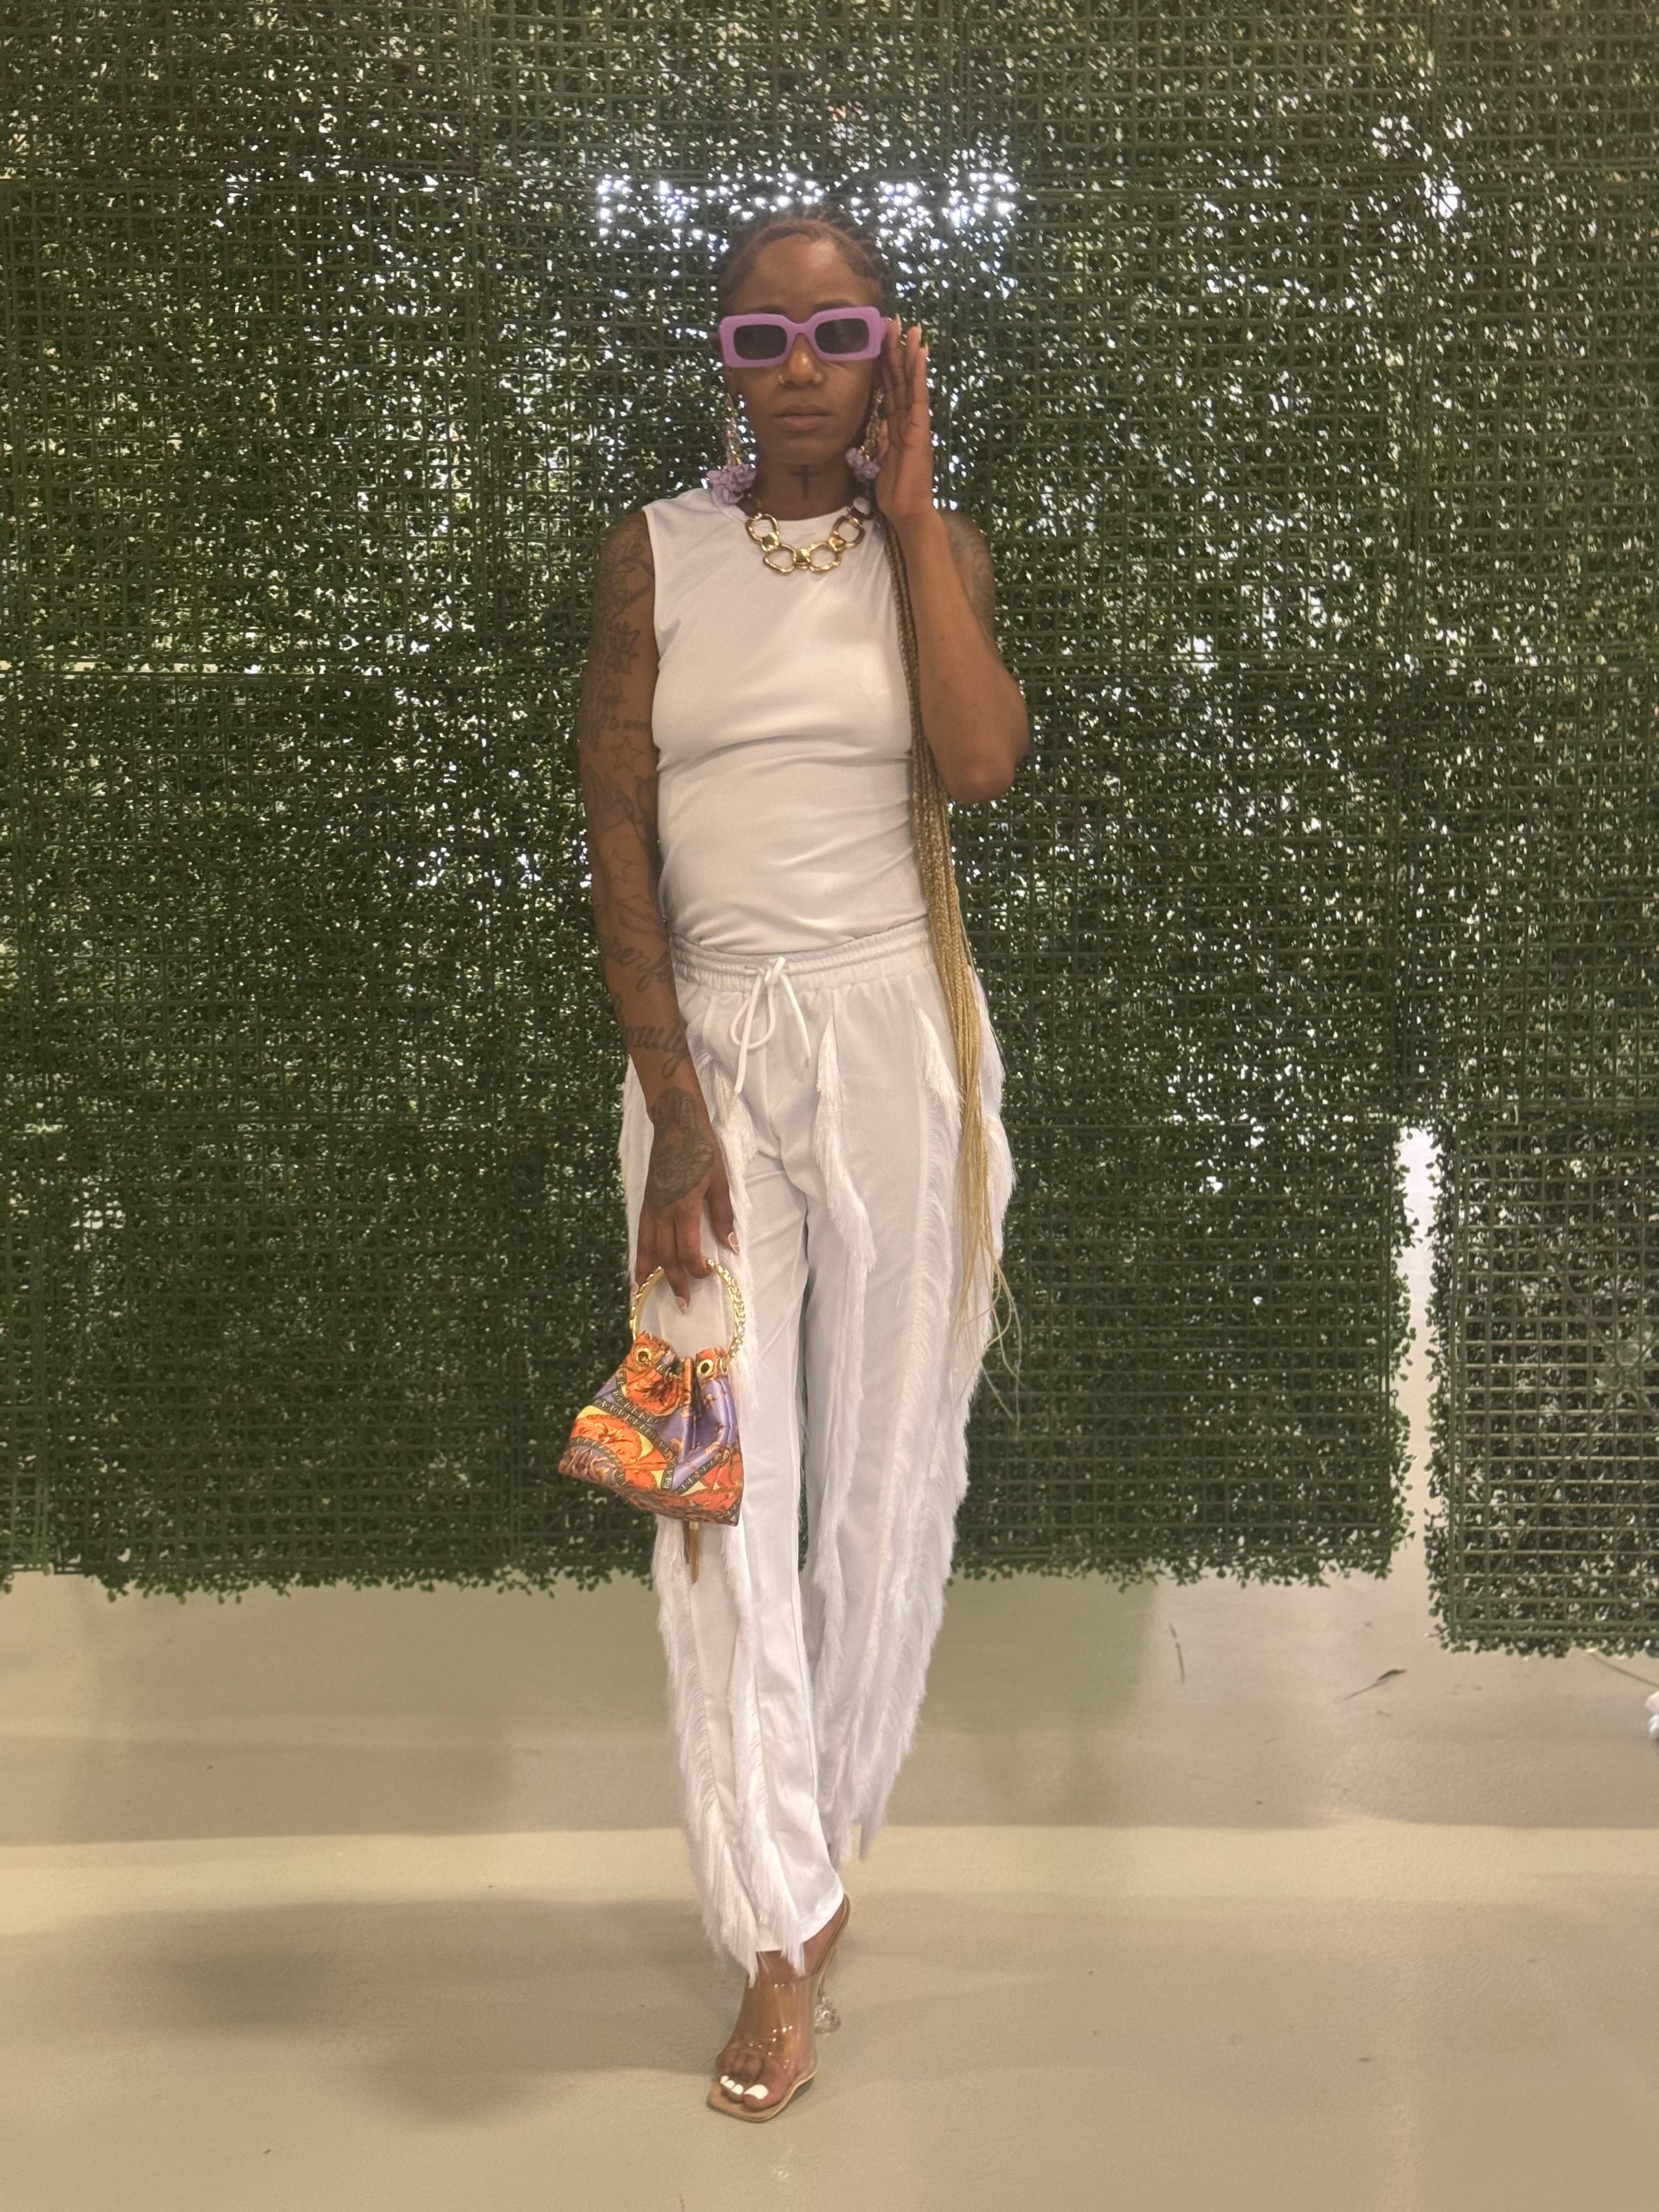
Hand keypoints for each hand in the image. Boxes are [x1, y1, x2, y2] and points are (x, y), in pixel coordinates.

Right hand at [636, 1088, 736, 1307]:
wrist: (676, 1125)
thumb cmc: (702, 1150)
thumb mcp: (720, 1182)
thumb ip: (723, 1216)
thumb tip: (732, 1246)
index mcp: (684, 1208)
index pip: (688, 1250)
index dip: (697, 1268)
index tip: (709, 1275)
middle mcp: (663, 1212)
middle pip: (666, 1255)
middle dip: (674, 1282)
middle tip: (682, 1304)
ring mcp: (652, 1208)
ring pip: (647, 1248)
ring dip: (648, 1273)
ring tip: (645, 1294)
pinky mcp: (646, 1202)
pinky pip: (641, 1235)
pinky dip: (639, 1254)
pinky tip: (638, 1267)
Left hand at [871, 319, 935, 526]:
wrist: (906, 511)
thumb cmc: (895, 491)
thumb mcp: (881, 461)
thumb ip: (883, 440)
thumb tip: (879, 424)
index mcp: (897, 425)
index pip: (890, 388)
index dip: (885, 363)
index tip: (880, 339)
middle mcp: (908, 420)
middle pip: (900, 378)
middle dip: (896, 350)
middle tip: (894, 321)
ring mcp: (916, 423)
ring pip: (911, 382)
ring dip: (910, 354)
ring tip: (911, 328)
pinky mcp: (921, 429)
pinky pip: (919, 396)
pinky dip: (919, 375)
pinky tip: (919, 354)